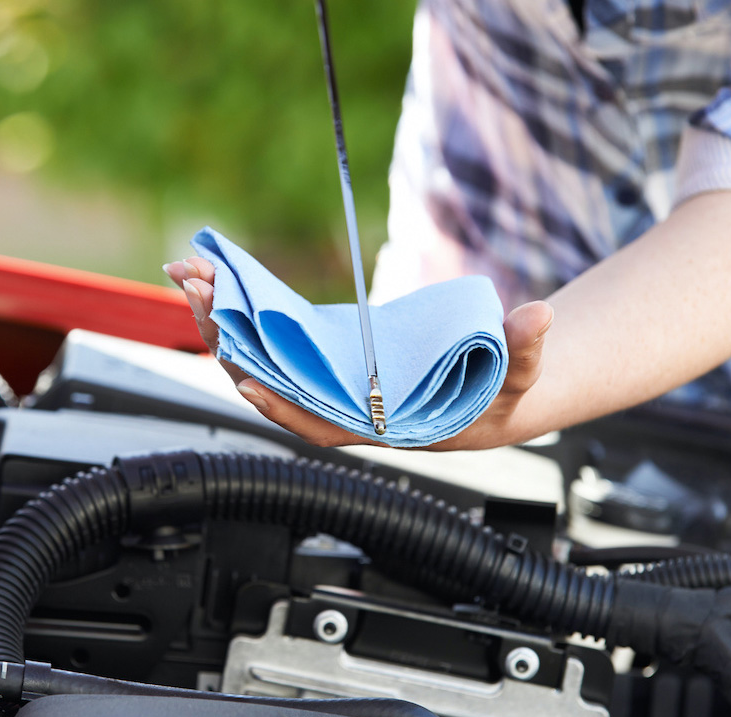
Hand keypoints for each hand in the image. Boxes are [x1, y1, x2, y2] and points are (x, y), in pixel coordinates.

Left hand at [165, 258, 552, 449]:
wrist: (495, 392)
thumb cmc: (499, 396)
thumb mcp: (517, 375)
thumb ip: (524, 348)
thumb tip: (538, 314)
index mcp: (377, 424)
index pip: (317, 424)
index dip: (280, 406)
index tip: (246, 379)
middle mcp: (342, 404)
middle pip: (272, 382)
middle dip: (230, 339)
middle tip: (196, 290)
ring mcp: (329, 380)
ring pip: (264, 359)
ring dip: (226, 320)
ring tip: (192, 277)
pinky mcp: (328, 355)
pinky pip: (275, 338)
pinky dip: (246, 311)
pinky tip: (220, 280)